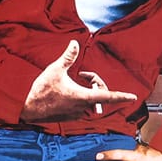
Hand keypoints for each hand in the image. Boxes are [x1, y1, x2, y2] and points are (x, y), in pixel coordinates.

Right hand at [22, 40, 137, 122]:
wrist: (28, 108)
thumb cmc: (42, 90)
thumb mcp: (55, 70)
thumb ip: (68, 57)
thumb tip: (75, 43)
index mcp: (83, 97)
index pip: (108, 96)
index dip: (122, 96)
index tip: (133, 97)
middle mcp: (83, 108)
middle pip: (100, 94)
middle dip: (97, 82)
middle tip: (83, 74)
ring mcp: (78, 114)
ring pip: (92, 100)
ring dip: (89, 90)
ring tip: (76, 81)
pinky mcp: (72, 117)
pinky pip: (84, 106)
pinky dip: (82, 97)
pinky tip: (69, 92)